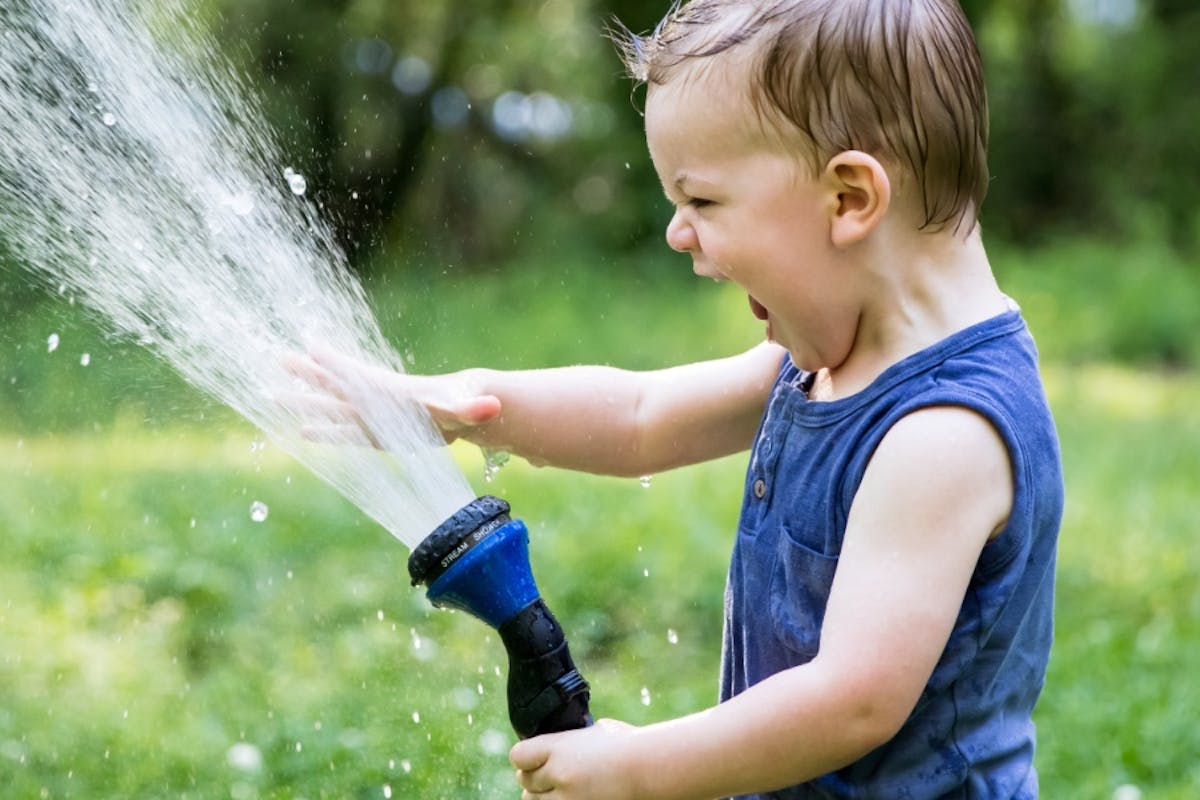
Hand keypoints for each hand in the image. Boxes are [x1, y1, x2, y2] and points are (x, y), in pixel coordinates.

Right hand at [282, 344, 500, 446]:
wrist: (461, 410)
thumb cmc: (461, 405)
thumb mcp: (466, 408)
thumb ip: (475, 408)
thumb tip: (493, 405)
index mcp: (391, 391)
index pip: (358, 374)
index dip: (337, 361)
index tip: (312, 345)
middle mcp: (374, 400)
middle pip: (333, 383)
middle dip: (306, 372)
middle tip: (275, 356)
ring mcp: (370, 416)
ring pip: (330, 406)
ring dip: (302, 401)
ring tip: (270, 395)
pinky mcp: (374, 433)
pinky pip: (342, 432)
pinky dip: (323, 431)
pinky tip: (302, 431)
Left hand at [511, 719, 642, 799]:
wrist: (649, 769)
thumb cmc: (628, 744)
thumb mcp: (595, 730)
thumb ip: (572, 739)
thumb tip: (562, 740)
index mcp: (558, 747)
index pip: (518, 756)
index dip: (525, 756)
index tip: (532, 757)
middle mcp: (557, 774)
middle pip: (525, 780)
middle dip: (534, 777)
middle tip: (547, 774)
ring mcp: (567, 799)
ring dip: (543, 795)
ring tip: (558, 788)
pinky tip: (569, 796)